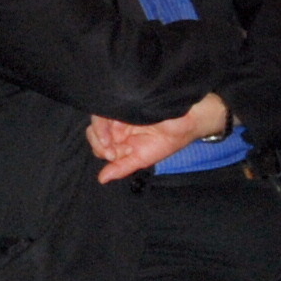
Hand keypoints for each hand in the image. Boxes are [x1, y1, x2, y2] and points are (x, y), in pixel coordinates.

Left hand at [86, 96, 228, 183]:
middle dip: (99, 143)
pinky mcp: (125, 101)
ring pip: (97, 120)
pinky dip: (105, 120)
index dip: (101, 150)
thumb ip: (121, 168)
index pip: (98, 146)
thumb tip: (101, 179)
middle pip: (94, 133)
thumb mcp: (142, 159)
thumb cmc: (168, 141)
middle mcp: (117, 127)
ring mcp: (121, 113)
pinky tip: (117, 126)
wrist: (186, 121)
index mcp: (120, 141)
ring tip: (113, 138)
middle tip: (113, 150)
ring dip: (100, 132)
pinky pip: (107, 108)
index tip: (114, 155)